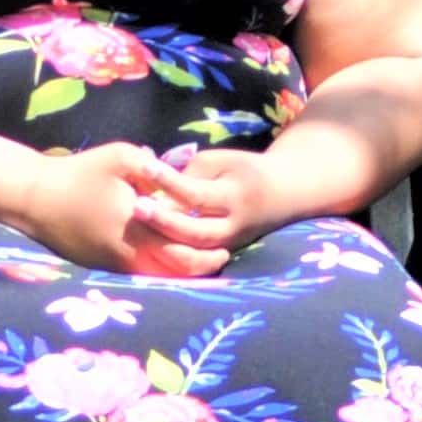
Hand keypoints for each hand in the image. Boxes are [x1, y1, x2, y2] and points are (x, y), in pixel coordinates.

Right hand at [17, 145, 212, 275]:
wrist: (38, 198)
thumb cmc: (81, 172)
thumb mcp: (122, 157)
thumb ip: (157, 170)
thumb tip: (182, 184)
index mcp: (138, 225)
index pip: (183, 250)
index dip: (207, 252)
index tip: (223, 246)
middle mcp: (128, 252)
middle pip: (175, 272)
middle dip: (201, 268)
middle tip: (220, 258)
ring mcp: (115, 264)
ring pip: (158, 279)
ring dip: (181, 273)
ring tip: (200, 261)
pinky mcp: (104, 267)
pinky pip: (139, 275)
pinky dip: (160, 270)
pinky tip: (170, 259)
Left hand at [135, 149, 295, 269]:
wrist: (283, 194)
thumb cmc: (244, 170)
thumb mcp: (223, 161)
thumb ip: (191, 173)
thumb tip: (159, 193)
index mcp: (236, 196)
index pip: (198, 194)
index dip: (170, 183)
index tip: (146, 168)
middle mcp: (234, 226)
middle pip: (196, 232)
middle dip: (165, 222)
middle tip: (137, 207)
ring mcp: (230, 244)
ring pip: (195, 253)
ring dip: (166, 243)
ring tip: (141, 225)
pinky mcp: (225, 253)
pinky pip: (196, 260)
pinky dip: (174, 254)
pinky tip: (150, 242)